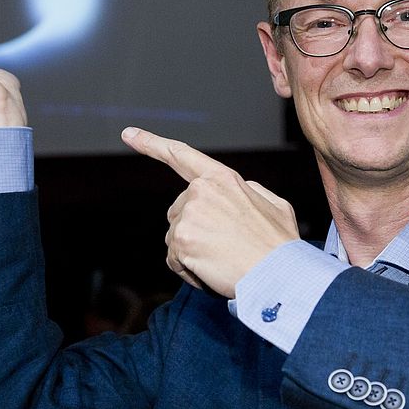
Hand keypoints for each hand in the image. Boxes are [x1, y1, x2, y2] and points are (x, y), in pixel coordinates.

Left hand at [121, 126, 299, 296]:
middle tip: (226, 248)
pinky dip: (191, 272)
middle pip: (178, 213)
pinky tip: (215, 272)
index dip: (151, 143)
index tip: (128, 134)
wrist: (280, 274)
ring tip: (225, 260)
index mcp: (222, 178)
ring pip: (176, 239)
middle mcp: (201, 191)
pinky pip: (175, 261)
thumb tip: (236, 194)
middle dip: (194, 232)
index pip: (181, 156)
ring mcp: (189, 214)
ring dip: (193, 254)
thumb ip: (250, 192)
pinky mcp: (181, 240)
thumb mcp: (274, 205)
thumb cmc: (280, 245)